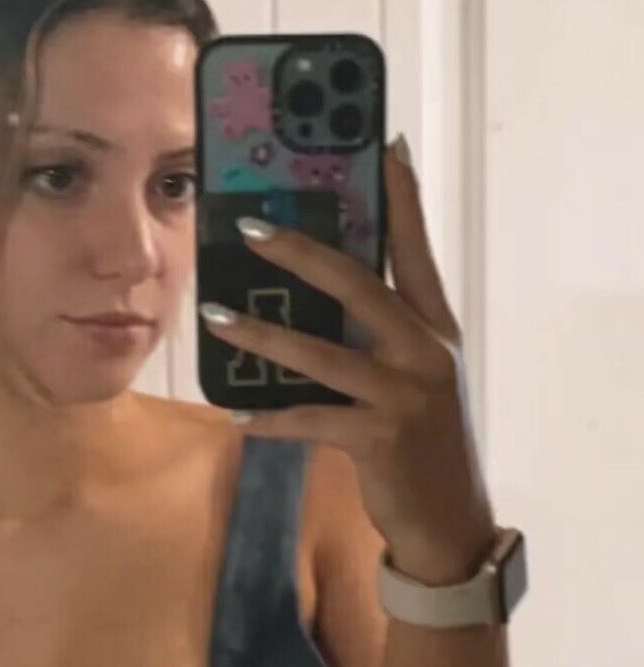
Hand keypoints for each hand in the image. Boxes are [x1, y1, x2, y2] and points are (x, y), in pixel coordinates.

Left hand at [199, 137, 496, 584]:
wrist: (449, 522)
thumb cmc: (423, 443)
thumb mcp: (416, 378)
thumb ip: (383, 333)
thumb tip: (325, 291)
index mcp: (436, 328)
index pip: (417, 248)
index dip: (401, 196)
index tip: (381, 144)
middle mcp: (426, 352)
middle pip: (360, 285)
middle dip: (302, 252)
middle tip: (250, 229)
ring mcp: (405, 395)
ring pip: (322, 354)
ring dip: (264, 335)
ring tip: (217, 318)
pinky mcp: (380, 438)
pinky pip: (311, 419)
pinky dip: (271, 418)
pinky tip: (237, 414)